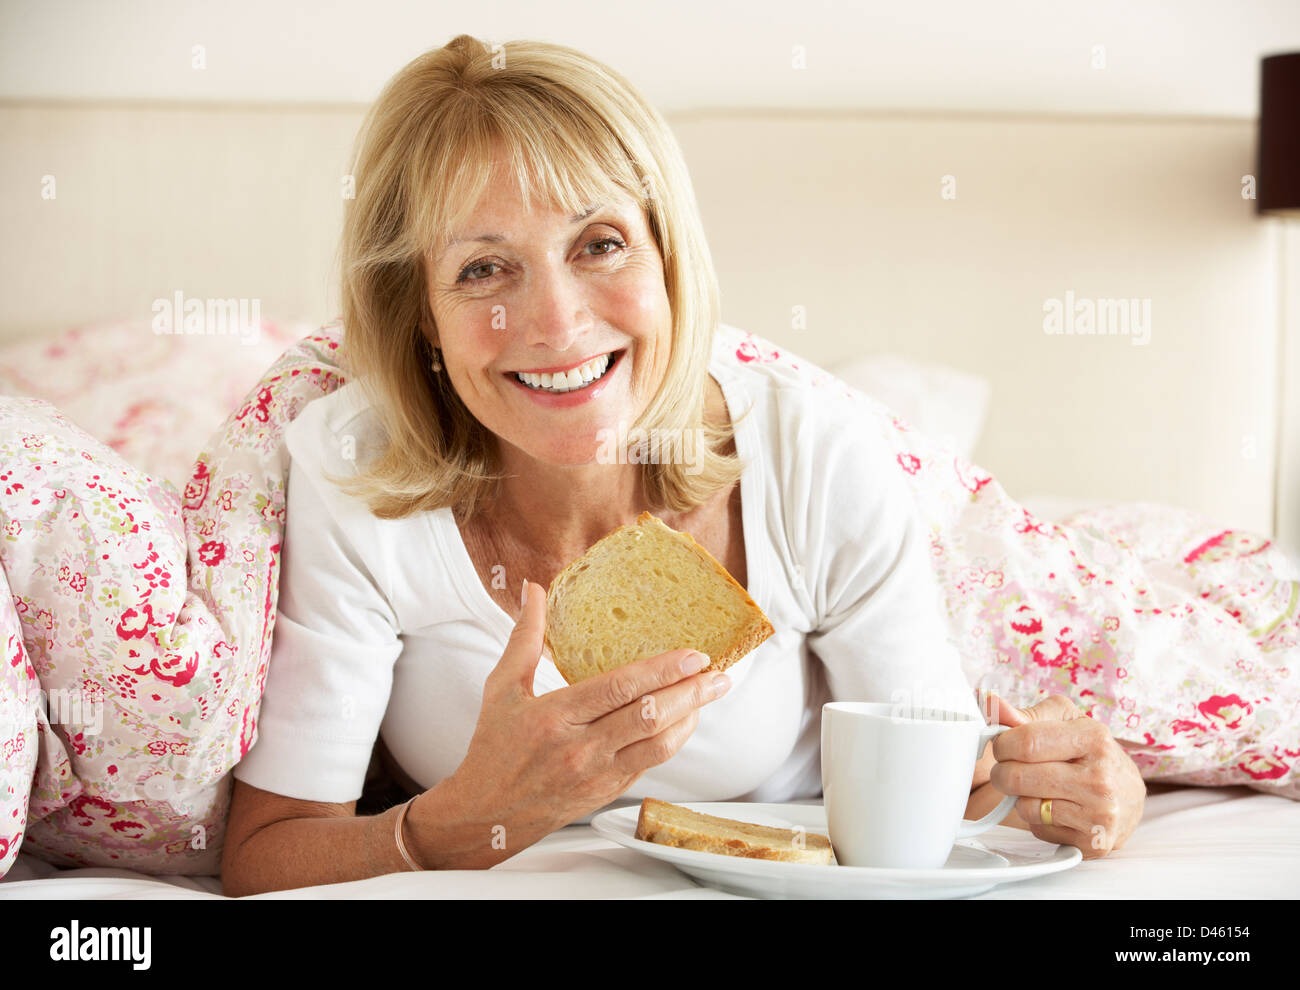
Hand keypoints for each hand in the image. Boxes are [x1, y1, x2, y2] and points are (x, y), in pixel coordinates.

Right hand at [447, 579, 729, 846]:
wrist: (487, 814)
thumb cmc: (493, 749)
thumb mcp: (501, 689)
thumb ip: (524, 638)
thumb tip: (533, 591)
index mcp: (555, 717)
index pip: (618, 689)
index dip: (661, 671)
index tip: (692, 655)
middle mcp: (580, 748)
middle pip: (648, 717)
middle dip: (690, 693)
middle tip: (718, 673)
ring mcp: (598, 774)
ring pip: (658, 745)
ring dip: (691, 717)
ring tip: (711, 693)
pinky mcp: (608, 791)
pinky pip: (651, 763)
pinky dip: (674, 739)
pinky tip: (686, 719)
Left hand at [985, 692, 1145, 858]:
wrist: (1128, 795)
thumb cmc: (1090, 752)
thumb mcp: (1064, 721)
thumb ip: (1023, 714)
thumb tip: (989, 702)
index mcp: (1094, 739)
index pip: (1026, 742)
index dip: (1003, 744)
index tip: (1004, 746)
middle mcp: (1100, 778)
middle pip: (1018, 777)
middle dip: (1003, 772)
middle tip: (1012, 769)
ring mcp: (1099, 814)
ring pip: (1024, 806)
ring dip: (1020, 797)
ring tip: (1040, 787)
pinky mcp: (1092, 842)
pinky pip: (1038, 829)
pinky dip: (1037, 819)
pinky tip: (1056, 808)